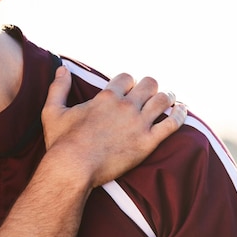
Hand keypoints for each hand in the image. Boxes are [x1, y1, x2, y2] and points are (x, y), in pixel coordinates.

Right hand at [41, 66, 186, 187]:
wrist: (73, 168)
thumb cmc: (61, 142)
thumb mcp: (53, 111)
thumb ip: (58, 88)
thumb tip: (61, 69)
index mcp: (106, 97)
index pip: (126, 78)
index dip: (130, 82)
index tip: (130, 88)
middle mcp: (126, 106)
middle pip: (148, 85)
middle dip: (151, 86)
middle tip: (153, 92)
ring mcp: (138, 123)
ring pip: (162, 100)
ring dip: (168, 97)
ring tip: (171, 99)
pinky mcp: (148, 142)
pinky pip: (171, 124)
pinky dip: (180, 114)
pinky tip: (182, 110)